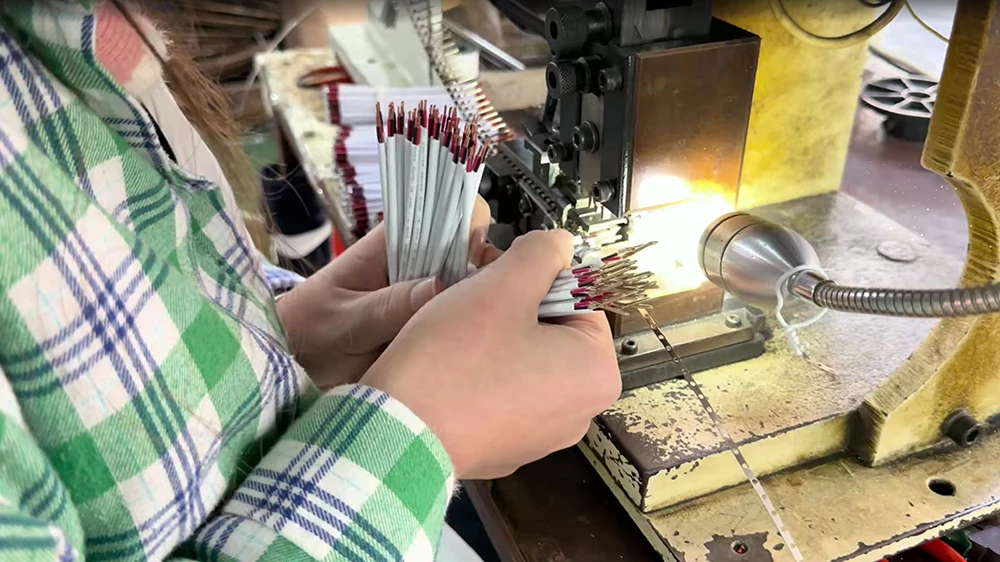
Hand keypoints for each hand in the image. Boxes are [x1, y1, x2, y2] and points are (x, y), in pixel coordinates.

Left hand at [277, 198, 500, 387]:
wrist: (293, 366)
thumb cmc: (308, 330)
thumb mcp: (346, 320)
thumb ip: (391, 305)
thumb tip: (443, 285)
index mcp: (389, 246)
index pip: (440, 215)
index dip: (467, 227)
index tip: (482, 255)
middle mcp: (412, 266)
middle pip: (463, 252)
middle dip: (481, 270)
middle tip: (488, 299)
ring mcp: (422, 297)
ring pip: (464, 289)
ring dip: (475, 304)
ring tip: (485, 326)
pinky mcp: (427, 327)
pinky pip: (454, 322)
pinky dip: (465, 331)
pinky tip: (475, 345)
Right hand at [360, 230, 621, 478]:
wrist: (396, 433)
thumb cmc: (453, 363)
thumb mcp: (503, 285)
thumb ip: (542, 253)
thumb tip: (559, 244)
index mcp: (595, 373)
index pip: (579, 297)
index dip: (536, 273)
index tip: (500, 270)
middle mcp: (578, 412)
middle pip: (552, 330)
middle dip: (514, 304)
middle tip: (474, 295)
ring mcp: (539, 435)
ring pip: (523, 360)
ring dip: (493, 336)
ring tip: (456, 331)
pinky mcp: (503, 447)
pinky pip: (499, 394)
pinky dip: (478, 375)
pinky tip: (449, 367)